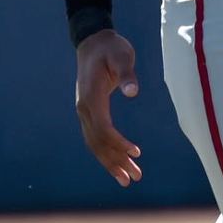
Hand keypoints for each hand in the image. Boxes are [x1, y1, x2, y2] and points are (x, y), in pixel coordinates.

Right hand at [75, 29, 141, 185]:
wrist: (93, 42)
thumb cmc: (111, 48)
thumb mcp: (122, 56)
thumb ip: (127, 73)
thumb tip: (133, 92)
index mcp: (91, 97)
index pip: (104, 128)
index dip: (119, 143)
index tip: (137, 153)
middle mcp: (84, 108)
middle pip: (98, 142)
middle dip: (116, 162)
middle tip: (135, 178)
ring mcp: (84, 112)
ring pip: (95, 144)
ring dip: (110, 162)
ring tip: (128, 179)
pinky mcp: (89, 113)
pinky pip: (95, 138)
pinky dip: (106, 153)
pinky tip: (117, 163)